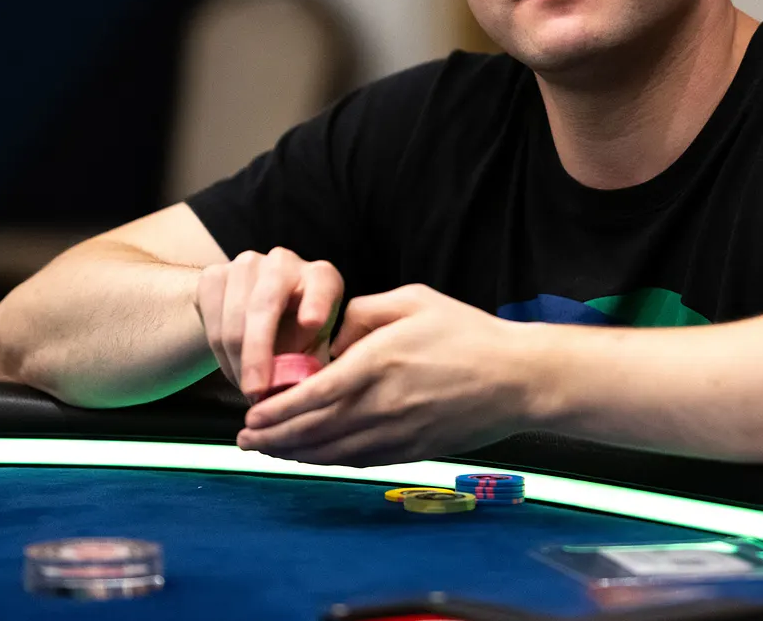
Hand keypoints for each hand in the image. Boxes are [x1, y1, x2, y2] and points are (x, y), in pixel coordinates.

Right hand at [194, 247, 342, 400]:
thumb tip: (301, 397)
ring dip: (236, 360)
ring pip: (233, 317)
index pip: (321, 285)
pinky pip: (210, 316)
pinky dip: (218, 351)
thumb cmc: (294, 337)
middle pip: (264, 306)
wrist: (256, 316)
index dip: (316, 302)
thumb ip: (310, 369)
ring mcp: (246, 264)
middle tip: (255, 391)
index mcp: (320, 277)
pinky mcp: (215, 274)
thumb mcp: (312, 351)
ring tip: (245, 389)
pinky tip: (232, 370)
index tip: (312, 323)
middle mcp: (283, 263)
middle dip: (257, 353)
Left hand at [237, 284, 536, 465]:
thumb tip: (334, 337)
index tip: (250, 414)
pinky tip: (314, 457)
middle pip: (313, 432)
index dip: (275, 410)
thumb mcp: (415, 300)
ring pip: (332, 453)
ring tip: (269, 451)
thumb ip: (365, 312)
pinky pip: (360, 461)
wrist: (518, 379)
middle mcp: (381, 405)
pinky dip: (329, 462)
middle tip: (244, 439)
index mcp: (377, 364)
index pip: (312, 395)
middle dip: (273, 438)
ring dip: (295, 455)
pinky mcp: (413, 450)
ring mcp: (397, 433)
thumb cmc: (468, 334)